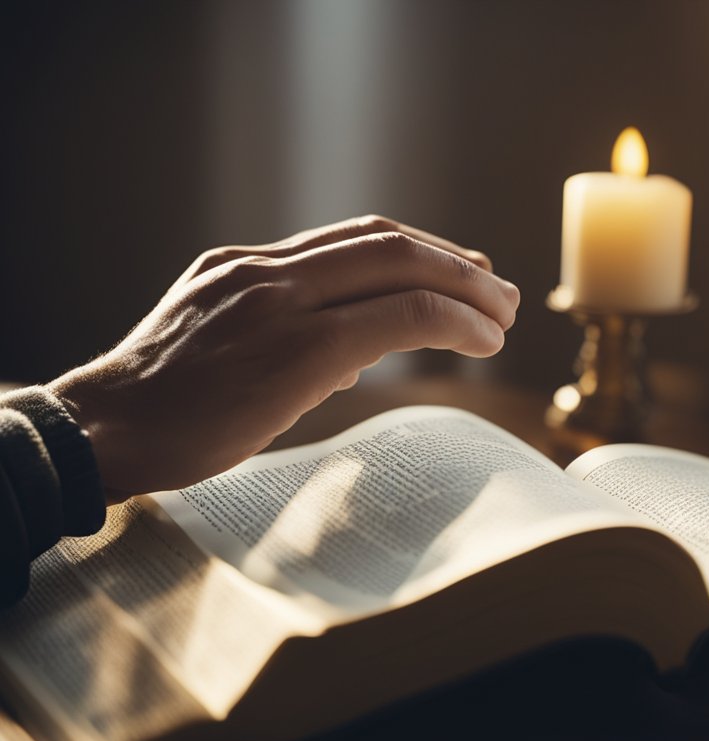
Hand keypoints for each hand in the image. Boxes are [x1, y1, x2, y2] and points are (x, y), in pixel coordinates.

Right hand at [48, 215, 519, 502]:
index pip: (353, 239)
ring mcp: (281, 302)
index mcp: (246, 265)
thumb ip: (285, 340)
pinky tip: (481, 340)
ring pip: (399, 268)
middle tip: (499, 292)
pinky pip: (397, 317)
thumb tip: (350, 362)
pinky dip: (451, 321)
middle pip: (387, 241)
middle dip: (454, 264)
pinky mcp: (299, 347)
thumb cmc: (163, 407)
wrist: (103, 431)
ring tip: (503, 316)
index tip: (460, 271)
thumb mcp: (220, 348)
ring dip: (464, 289)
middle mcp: (266, 269)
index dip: (419, 250)